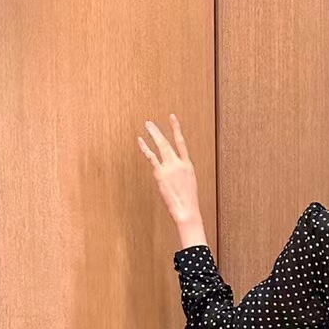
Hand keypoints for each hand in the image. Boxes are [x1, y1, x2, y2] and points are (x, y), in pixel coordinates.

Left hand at [138, 114, 203, 243]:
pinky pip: (151, 157)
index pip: (182, 143)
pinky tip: (140, 141)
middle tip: (150, 123)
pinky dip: (145, 148)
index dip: (176, 129)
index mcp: (188, 165)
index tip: (172, 118)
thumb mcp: (188, 184)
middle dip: (159, 131)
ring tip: (147, 126)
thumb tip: (171, 172)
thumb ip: (180, 174)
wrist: (186, 210)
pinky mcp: (161, 174)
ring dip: (153, 134)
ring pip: (160, 146)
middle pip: (168, 142)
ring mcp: (169, 167)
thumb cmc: (187, 201)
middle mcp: (179, 163)